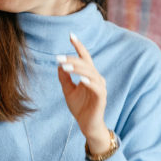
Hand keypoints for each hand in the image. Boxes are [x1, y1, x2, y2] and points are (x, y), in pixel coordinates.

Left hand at [56, 33, 110, 152]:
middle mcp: (97, 78)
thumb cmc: (80, 107)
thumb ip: (64, 78)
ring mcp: (100, 88)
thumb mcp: (68, 91)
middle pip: (86, 64)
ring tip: (65, 67)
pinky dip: (89, 82)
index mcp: (89, 75)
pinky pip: (97, 88)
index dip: (78, 46)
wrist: (86, 125)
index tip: (71, 35)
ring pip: (91, 73)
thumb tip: (59, 65)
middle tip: (59, 58)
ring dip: (78, 69)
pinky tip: (81, 79)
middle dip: (72, 59)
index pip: (85, 58)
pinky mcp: (101, 98)